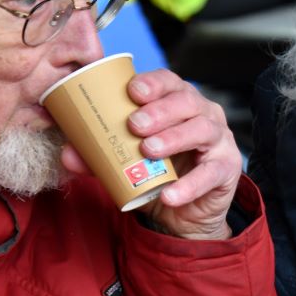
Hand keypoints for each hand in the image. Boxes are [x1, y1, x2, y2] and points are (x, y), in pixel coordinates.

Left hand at [61, 69, 242, 239]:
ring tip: (149, 151)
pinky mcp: (226, 169)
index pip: (169, 82)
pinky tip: (169, 194)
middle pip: (188, 101)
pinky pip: (211, 173)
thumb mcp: (125, 162)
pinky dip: (190, 184)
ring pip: (203, 130)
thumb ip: (98, 156)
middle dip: (160, 110)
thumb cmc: (157, 173)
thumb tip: (68, 153)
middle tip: (134, 125)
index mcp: (178, 102)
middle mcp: (203, 114)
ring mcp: (219, 140)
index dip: (153, 83)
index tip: (132, 92)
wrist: (183, 213)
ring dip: (174, 138)